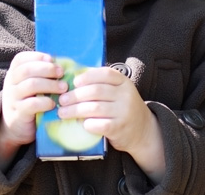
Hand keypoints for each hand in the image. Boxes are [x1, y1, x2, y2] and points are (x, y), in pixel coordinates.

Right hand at [0, 51, 67, 168]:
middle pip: (26, 70)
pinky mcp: (18, 113)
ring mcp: (12, 98)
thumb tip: (64, 63)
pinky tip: (53, 104)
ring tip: (64, 88)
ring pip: (31, 85)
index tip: (53, 59)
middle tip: (62, 73)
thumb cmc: (30, 100)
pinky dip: (45, 102)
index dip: (38, 57)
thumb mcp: (33, 84)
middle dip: (47, 69)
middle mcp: (10, 83)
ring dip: (50, 84)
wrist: (16, 127)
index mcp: (14, 73)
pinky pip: (32, 104)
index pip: (21, 59)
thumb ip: (43, 73)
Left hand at [57, 66, 165, 181]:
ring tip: (63, 112)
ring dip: (75, 110)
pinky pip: (99, 124)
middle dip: (75, 95)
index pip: (105, 74)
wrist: (143, 130)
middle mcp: (126, 95)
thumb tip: (72, 82)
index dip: (87, 77)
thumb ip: (102, 85)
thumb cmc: (123, 108)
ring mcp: (124, 112)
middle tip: (62, 100)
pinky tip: (80, 124)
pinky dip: (87, 124)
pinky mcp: (119, 128)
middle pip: (96, 91)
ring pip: (94, 108)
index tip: (74, 82)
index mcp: (124, 82)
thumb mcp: (119, 92)